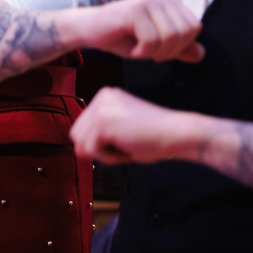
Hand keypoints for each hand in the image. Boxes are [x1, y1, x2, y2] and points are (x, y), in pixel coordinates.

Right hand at [63, 0, 203, 63]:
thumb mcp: (156, 46)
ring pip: (170, 36)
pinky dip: (143, 52)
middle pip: (186, 32)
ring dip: (155, 52)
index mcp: (170, 1)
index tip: (161, 50)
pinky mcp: (134, 10)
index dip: (182, 46)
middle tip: (151, 53)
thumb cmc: (123, 37)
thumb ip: (179, 48)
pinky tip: (133, 49)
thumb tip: (201, 54)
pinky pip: (152, 40)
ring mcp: (147, 1)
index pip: (195, 26)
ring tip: (141, 50)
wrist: (90, 30)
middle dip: (170, 51)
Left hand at [71, 87, 196, 164]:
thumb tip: (78, 150)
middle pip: (78, 135)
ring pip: (83, 144)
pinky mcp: (103, 122)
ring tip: (126, 146)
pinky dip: (109, 158)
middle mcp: (101, 97)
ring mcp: (101, 108)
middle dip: (99, 147)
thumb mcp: (120, 128)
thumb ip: (99, 134)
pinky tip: (128, 148)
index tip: (125, 137)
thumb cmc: (153, 135)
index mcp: (105, 95)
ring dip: (104, 154)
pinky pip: (92, 151)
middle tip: (125, 145)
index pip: (83, 127)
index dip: (101, 142)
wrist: (174, 132)